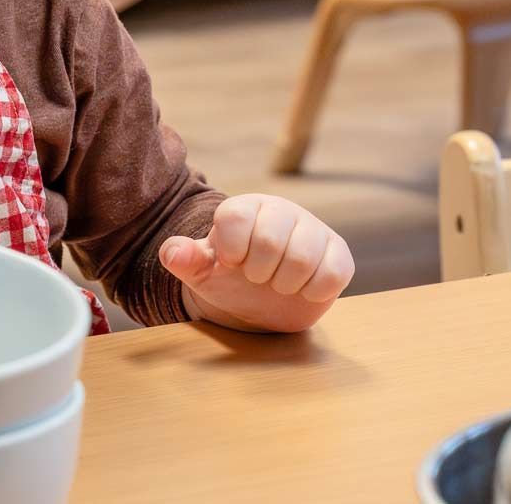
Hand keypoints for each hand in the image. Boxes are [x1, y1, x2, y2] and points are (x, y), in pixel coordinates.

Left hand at [159, 194, 352, 333]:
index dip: (231, 248)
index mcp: (246, 208)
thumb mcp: (201, 271)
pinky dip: (314, 291)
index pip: (236, 217)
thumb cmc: (229, 279)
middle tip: (256, 277)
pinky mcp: (338, 254)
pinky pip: (334, 273)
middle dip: (258, 271)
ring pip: (303, 257)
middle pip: (271, 240)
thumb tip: (171, 252)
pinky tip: (303, 290)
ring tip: (278, 284)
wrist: (262, 303)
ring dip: (285, 283)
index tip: (231, 262)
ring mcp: (314, 231)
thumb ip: (184, 259)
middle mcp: (282, 212)